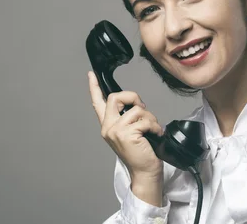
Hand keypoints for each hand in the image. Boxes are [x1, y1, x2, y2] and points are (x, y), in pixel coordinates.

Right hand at [88, 71, 163, 205]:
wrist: (145, 172)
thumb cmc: (141, 152)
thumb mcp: (131, 132)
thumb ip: (128, 118)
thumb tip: (136, 104)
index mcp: (107, 126)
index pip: (97, 103)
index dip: (94, 87)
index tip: (90, 74)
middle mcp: (108, 127)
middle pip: (115, 97)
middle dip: (133, 97)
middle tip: (143, 109)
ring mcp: (115, 131)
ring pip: (136, 109)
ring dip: (150, 118)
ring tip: (152, 131)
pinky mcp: (127, 134)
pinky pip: (145, 120)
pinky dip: (155, 126)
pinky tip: (156, 135)